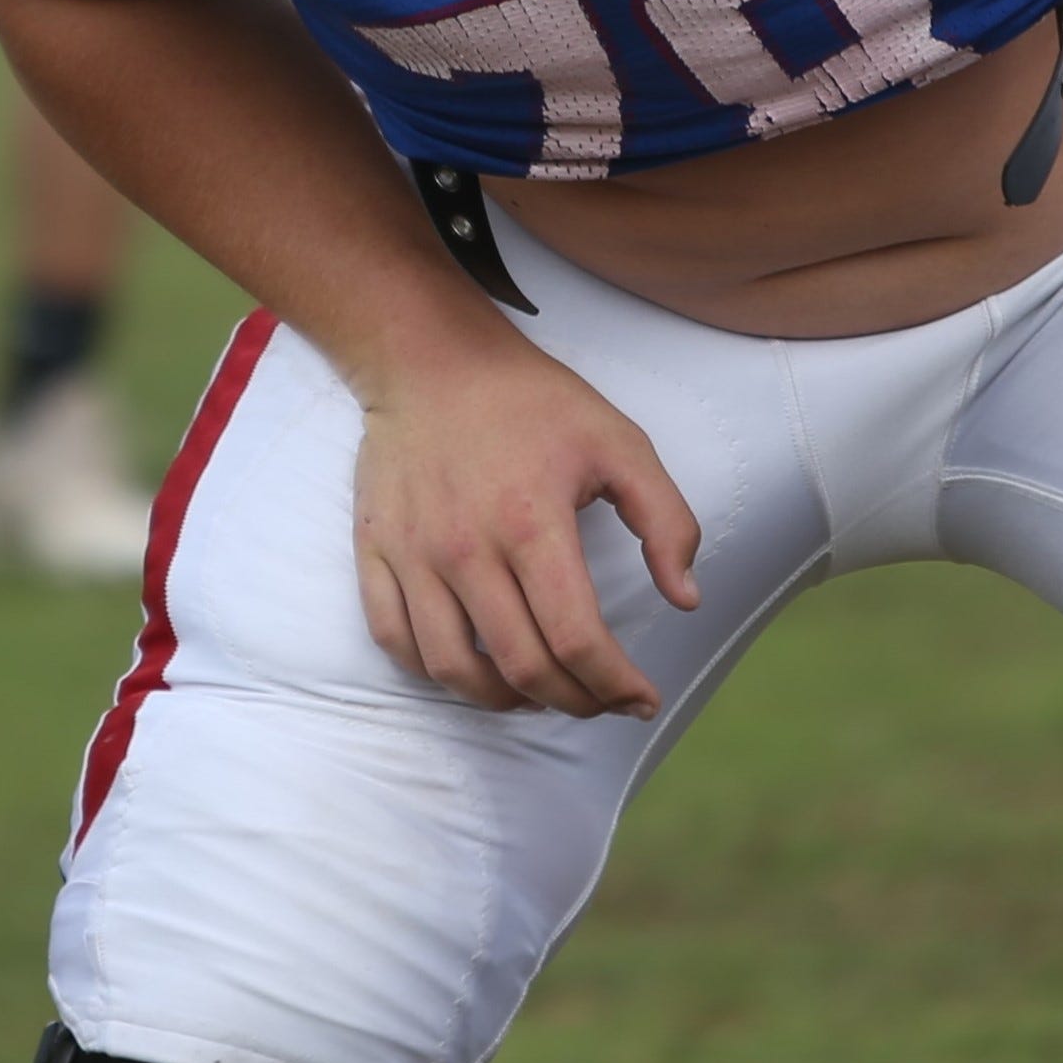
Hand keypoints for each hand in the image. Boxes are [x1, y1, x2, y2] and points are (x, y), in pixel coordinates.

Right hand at [352, 329, 701, 719]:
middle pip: (521, 666)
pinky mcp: (375, 552)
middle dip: (573, 701)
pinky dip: (436, 673)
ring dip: (505, 700)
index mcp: (531, 522)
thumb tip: (686, 599)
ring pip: (454, 669)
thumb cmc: (533, 402)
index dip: (616, 685)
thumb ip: (666, 521)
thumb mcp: (621, 443)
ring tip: (541, 694)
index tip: (641, 699)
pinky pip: (395, 639)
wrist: (430, 360)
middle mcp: (466, 549)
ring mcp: (412, 555)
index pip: (576, 638)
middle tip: (601, 702)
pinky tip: (474, 669)